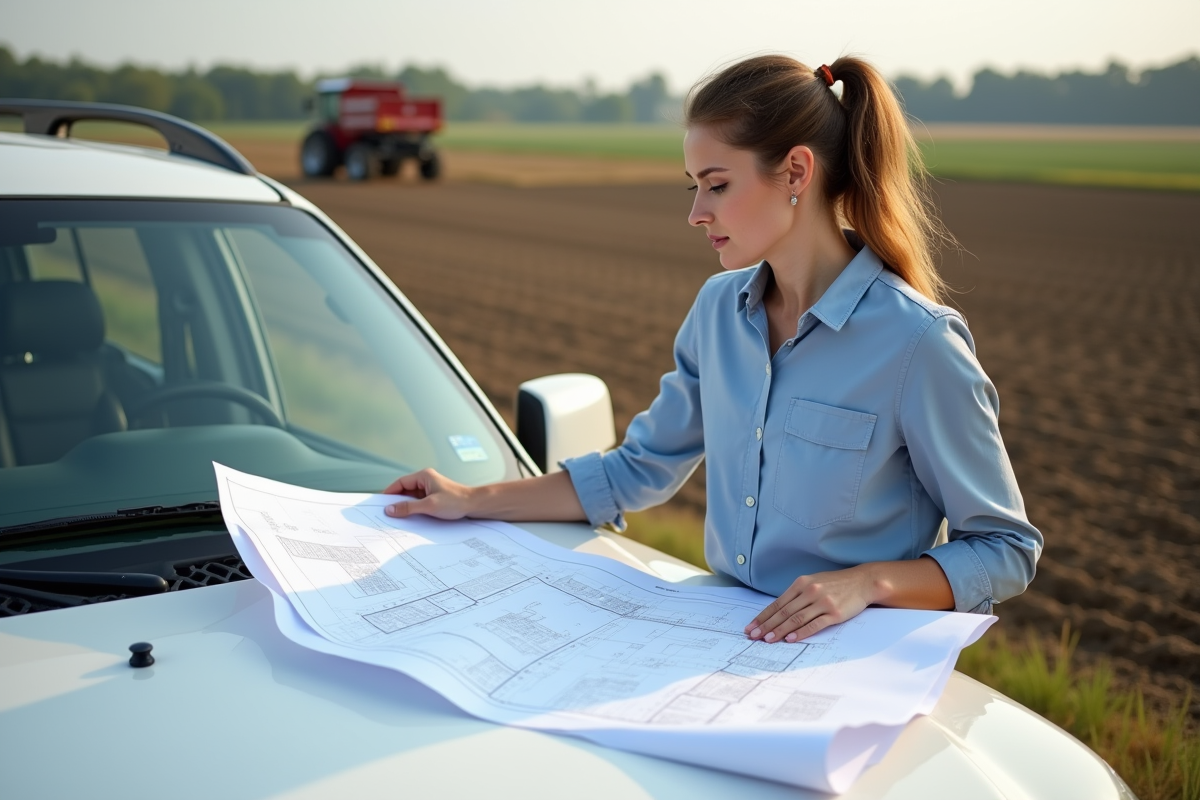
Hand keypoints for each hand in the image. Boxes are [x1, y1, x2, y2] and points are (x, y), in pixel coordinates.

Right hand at [382, 468, 474, 519]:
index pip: (400, 483)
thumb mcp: (429, 506)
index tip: (380, 503)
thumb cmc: (456, 501)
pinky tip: (410, 517)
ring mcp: (430, 488)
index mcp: (424, 476)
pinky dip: (413, 508)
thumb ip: (408, 507)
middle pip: (404, 489)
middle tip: (387, 512)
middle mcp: (426, 480)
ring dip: (406, 506)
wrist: (474, 505)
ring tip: (397, 516)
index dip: (389, 492)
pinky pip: (419, 501)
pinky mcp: (434, 496)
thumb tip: (390, 510)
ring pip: (411, 497)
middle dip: (396, 501)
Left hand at [744, 565, 882, 642]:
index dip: (763, 616)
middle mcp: (810, 591)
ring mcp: (822, 602)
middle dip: (766, 626)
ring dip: (780, 631)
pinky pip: (814, 624)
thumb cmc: (835, 584)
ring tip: (767, 640)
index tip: (751, 626)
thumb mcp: (813, 582)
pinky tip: (791, 638)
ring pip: (796, 619)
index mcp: (801, 583)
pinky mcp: (834, 613)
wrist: (862, 582)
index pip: (777, 603)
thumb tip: (778, 613)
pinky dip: (801, 632)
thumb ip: (797, 595)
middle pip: (784, 612)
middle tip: (753, 636)